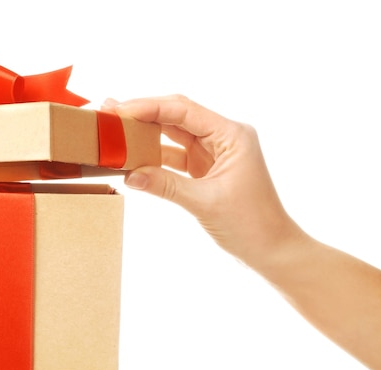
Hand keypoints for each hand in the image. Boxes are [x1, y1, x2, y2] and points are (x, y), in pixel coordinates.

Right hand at [105, 95, 306, 272]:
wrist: (271, 250)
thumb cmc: (251, 225)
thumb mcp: (204, 202)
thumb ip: (165, 185)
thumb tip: (129, 176)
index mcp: (232, 136)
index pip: (183, 111)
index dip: (148, 107)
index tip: (119, 110)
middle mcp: (224, 138)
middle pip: (176, 117)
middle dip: (143, 114)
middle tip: (109, 111)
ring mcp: (214, 154)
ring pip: (173, 136)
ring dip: (145, 135)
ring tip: (115, 129)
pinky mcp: (206, 171)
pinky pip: (174, 157)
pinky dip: (154, 158)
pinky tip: (132, 157)